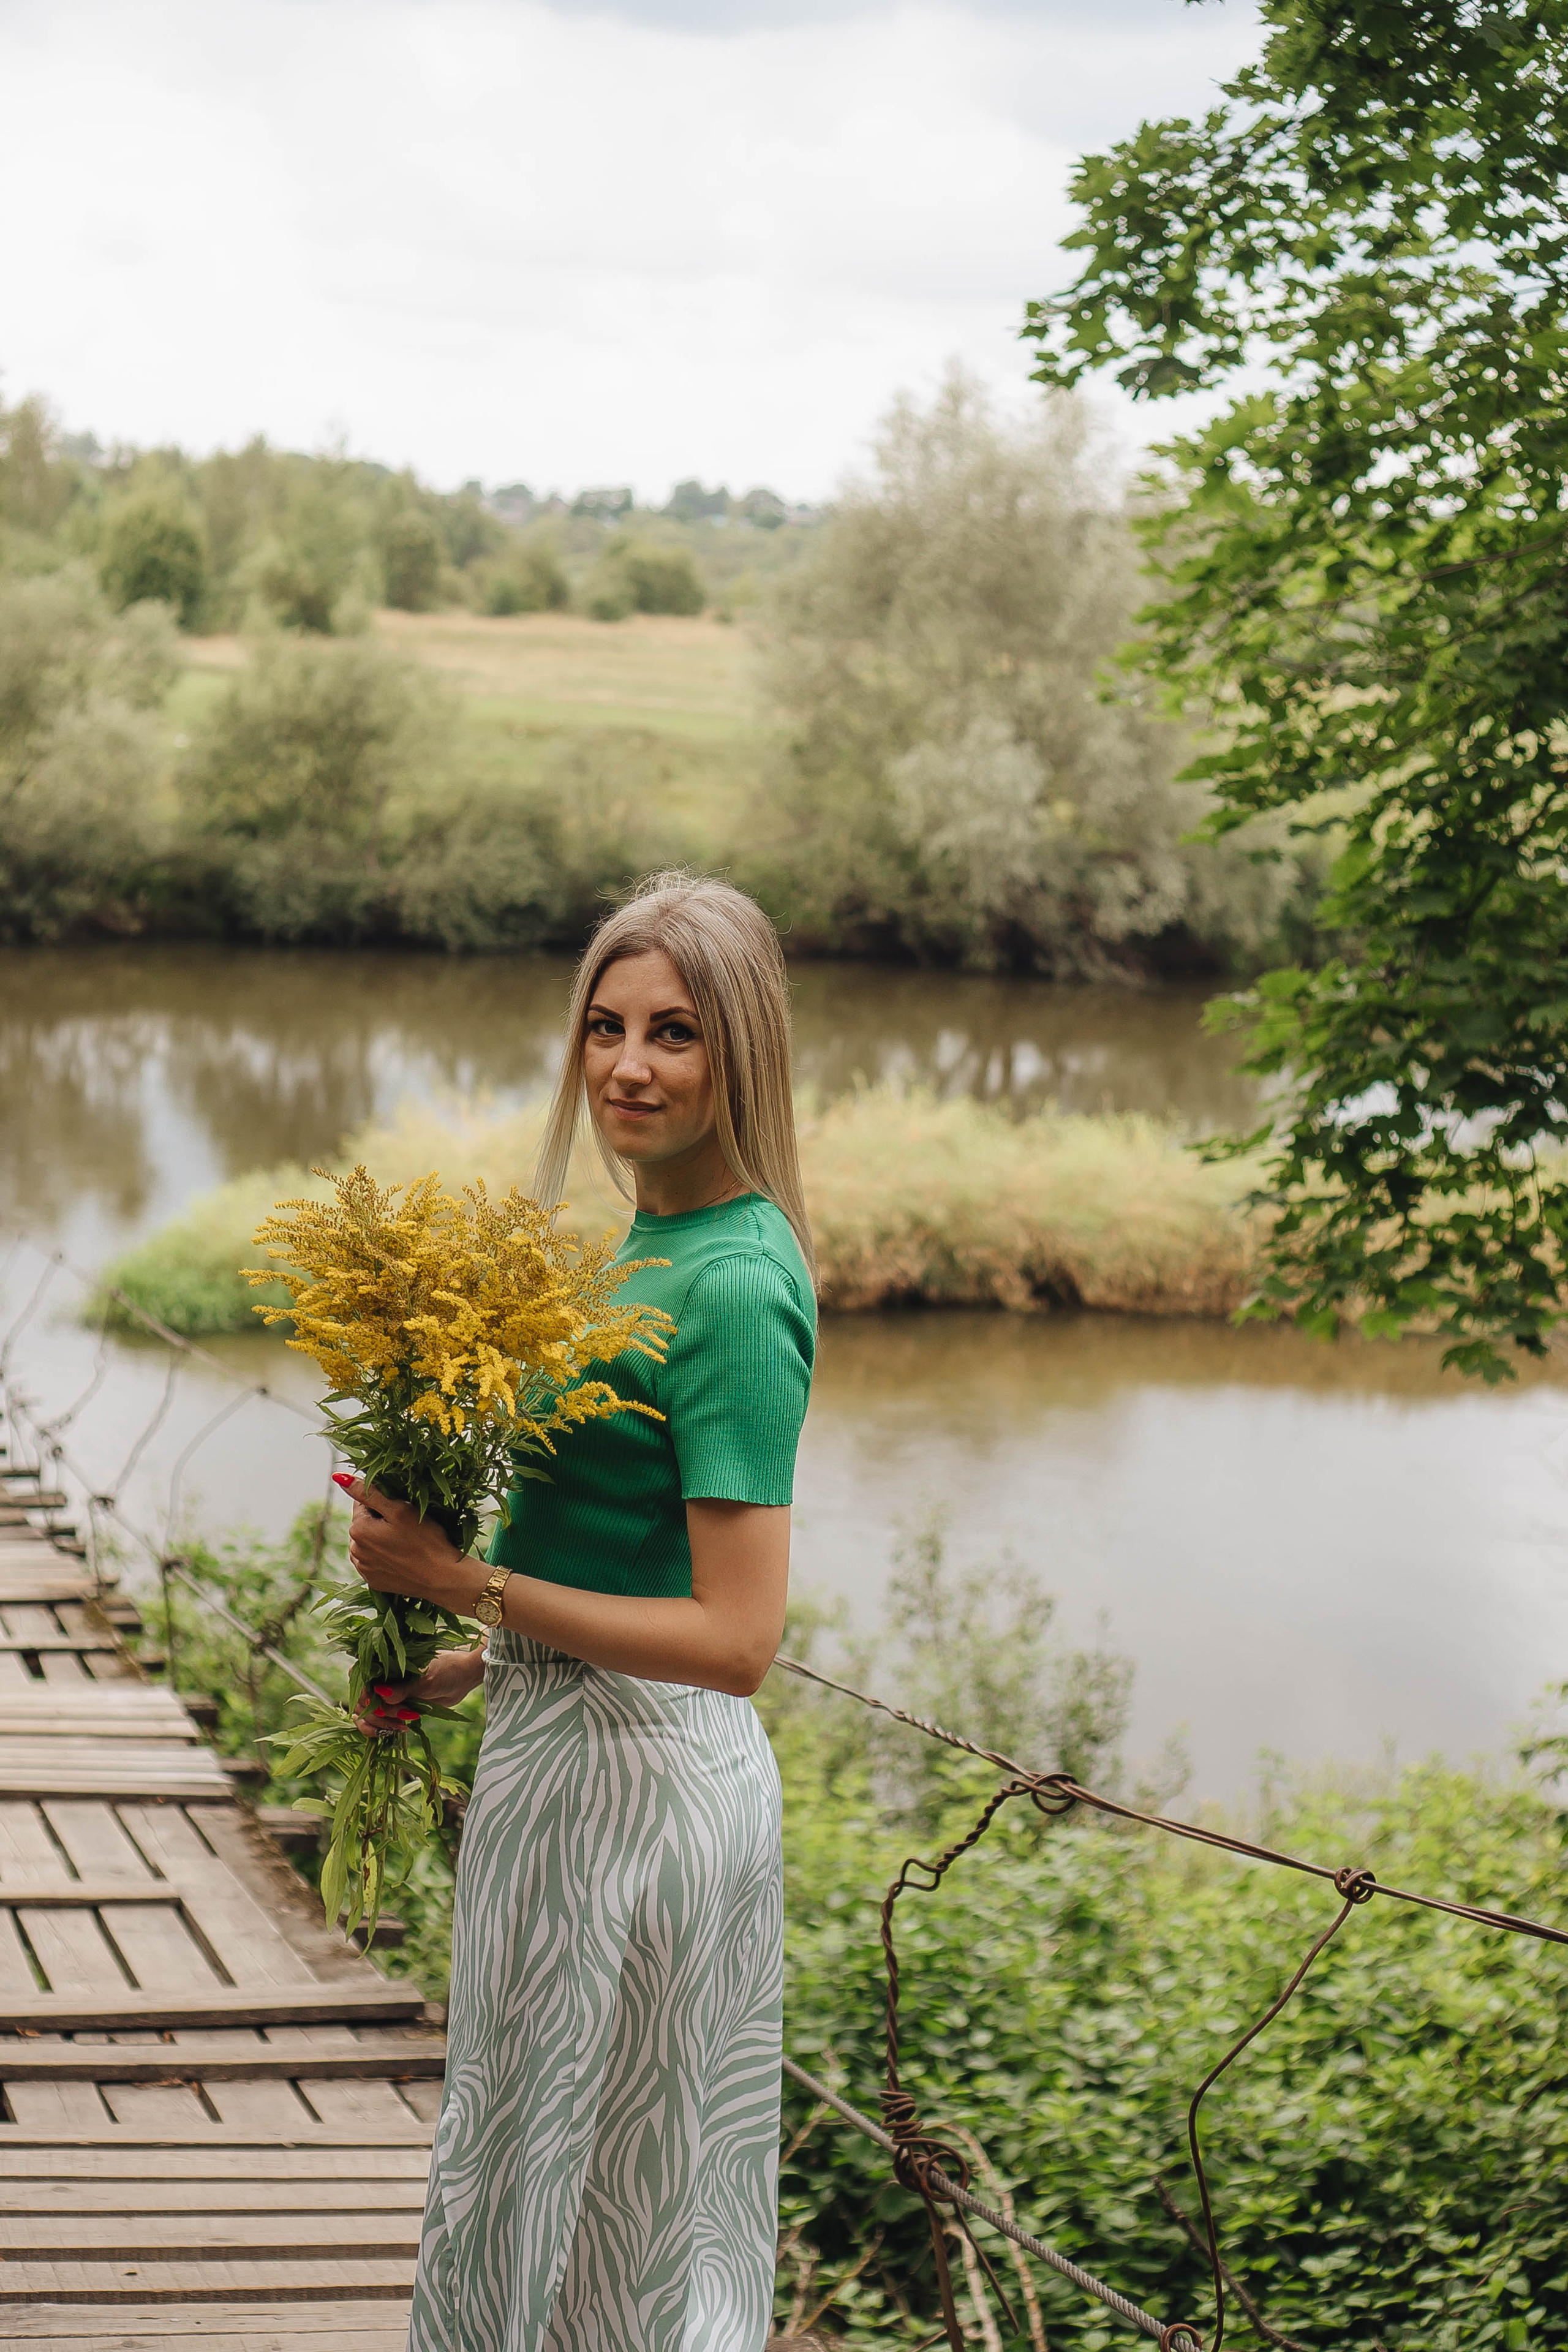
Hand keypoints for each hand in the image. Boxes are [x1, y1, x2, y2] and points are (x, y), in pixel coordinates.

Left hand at [338, 1475, 483, 1612]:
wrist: (443, 1577)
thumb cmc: (425, 1539)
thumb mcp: (399, 1509)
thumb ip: (368, 1492)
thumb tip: (339, 1477)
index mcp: (357, 1529)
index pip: (363, 1503)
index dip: (384, 1503)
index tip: (402, 1511)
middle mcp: (355, 1550)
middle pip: (365, 1524)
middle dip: (381, 1521)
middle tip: (407, 1527)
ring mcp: (364, 1569)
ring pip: (369, 1543)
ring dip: (381, 1539)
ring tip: (406, 1543)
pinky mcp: (373, 1581)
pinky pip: (374, 1561)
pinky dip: (384, 1557)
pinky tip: (402, 1558)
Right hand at [354, 1645, 487, 1733]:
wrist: (462, 1678)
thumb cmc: (446, 1670)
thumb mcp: (426, 1680)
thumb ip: (404, 1689)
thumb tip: (381, 1694)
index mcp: (384, 1663)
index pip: (359, 1679)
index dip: (364, 1694)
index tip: (379, 1705)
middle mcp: (380, 1678)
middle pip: (360, 1701)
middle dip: (377, 1713)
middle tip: (404, 1716)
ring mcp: (385, 1695)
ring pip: (367, 1715)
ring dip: (380, 1724)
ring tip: (403, 1726)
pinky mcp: (393, 1708)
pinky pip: (378, 1722)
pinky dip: (383, 1729)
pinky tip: (399, 1729)